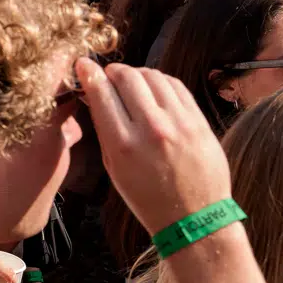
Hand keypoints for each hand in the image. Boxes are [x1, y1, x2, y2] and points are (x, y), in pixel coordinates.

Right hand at [78, 59, 232, 234]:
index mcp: (123, 145)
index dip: (89, 73)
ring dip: (137, 73)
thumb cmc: (147, 197)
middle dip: (113, 71)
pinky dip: (159, 81)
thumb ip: (104, 128)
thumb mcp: (113, 167)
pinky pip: (176, 85)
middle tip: (109, 76)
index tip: (84, 65)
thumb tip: (95, 94)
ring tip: (132, 83)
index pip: (101, 92)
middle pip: (127, 76)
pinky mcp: (199, 122)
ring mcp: (179, 123)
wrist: (194, 218)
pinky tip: (154, 89)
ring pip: (152, 75)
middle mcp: (151, 129)